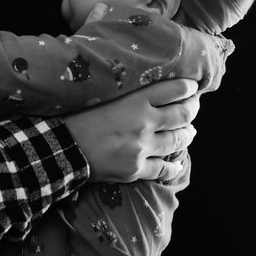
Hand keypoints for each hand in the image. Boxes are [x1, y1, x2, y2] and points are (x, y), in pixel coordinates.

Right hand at [63, 78, 199, 183]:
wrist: (61, 148)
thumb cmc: (78, 118)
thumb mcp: (103, 97)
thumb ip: (128, 95)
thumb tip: (150, 93)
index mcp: (134, 100)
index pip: (173, 89)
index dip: (187, 87)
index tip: (192, 87)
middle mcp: (143, 122)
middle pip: (181, 114)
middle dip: (192, 109)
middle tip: (194, 107)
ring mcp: (142, 147)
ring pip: (177, 141)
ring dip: (187, 135)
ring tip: (190, 132)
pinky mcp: (136, 168)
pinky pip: (163, 168)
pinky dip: (173, 166)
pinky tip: (177, 165)